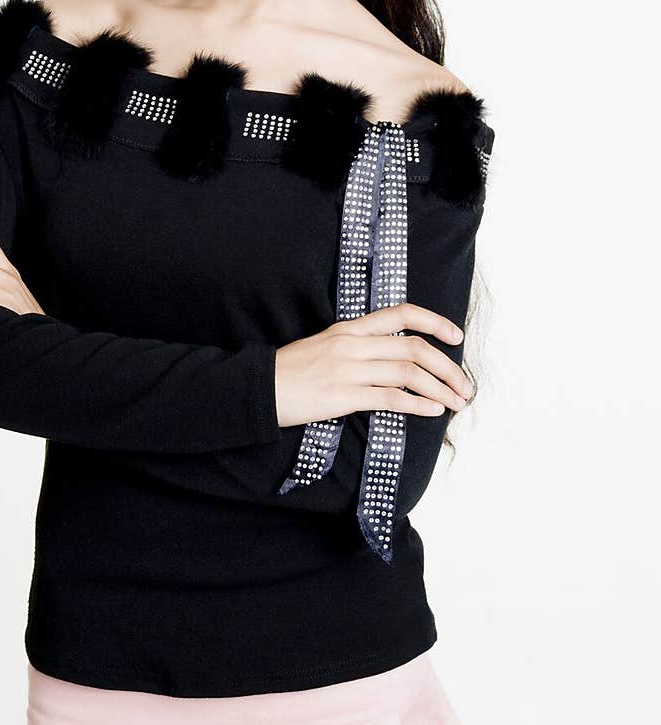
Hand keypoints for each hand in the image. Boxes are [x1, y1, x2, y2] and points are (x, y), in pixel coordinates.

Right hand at [274, 303, 473, 426]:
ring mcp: (348, 369)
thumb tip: (396, 360)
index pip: (401, 314)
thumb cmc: (293, 370)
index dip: (434, 322)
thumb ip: (359, 346)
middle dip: (448, 367)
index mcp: (350, 328)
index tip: (456, 336)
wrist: (260, 388)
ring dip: (440, 389)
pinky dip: (417, 405)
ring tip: (455, 403)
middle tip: (465, 385)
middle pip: (414, 348)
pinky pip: (390, 398)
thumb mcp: (326, 345)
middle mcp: (353, 343)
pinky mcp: (343, 395)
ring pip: (408, 373)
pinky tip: (432, 411)